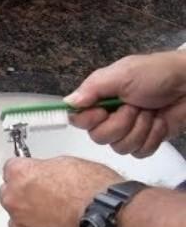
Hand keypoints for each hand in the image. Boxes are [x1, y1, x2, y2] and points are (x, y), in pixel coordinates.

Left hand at [0, 156, 122, 226]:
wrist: (110, 220)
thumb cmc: (94, 191)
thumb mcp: (68, 163)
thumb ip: (45, 168)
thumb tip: (43, 172)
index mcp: (20, 174)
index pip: (11, 168)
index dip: (27, 172)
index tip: (35, 176)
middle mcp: (14, 198)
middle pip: (10, 193)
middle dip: (24, 193)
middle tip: (47, 196)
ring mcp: (21, 223)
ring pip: (17, 216)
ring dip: (30, 214)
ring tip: (55, 215)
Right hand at [65, 51, 185, 157]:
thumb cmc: (157, 74)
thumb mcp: (121, 74)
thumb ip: (92, 88)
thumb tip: (68, 103)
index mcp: (99, 99)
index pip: (77, 120)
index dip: (89, 120)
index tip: (103, 111)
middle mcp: (109, 116)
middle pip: (98, 137)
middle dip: (121, 123)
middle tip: (135, 106)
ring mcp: (127, 131)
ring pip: (119, 147)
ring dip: (140, 129)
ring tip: (150, 112)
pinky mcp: (144, 141)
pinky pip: (139, 153)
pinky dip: (152, 137)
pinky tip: (158, 122)